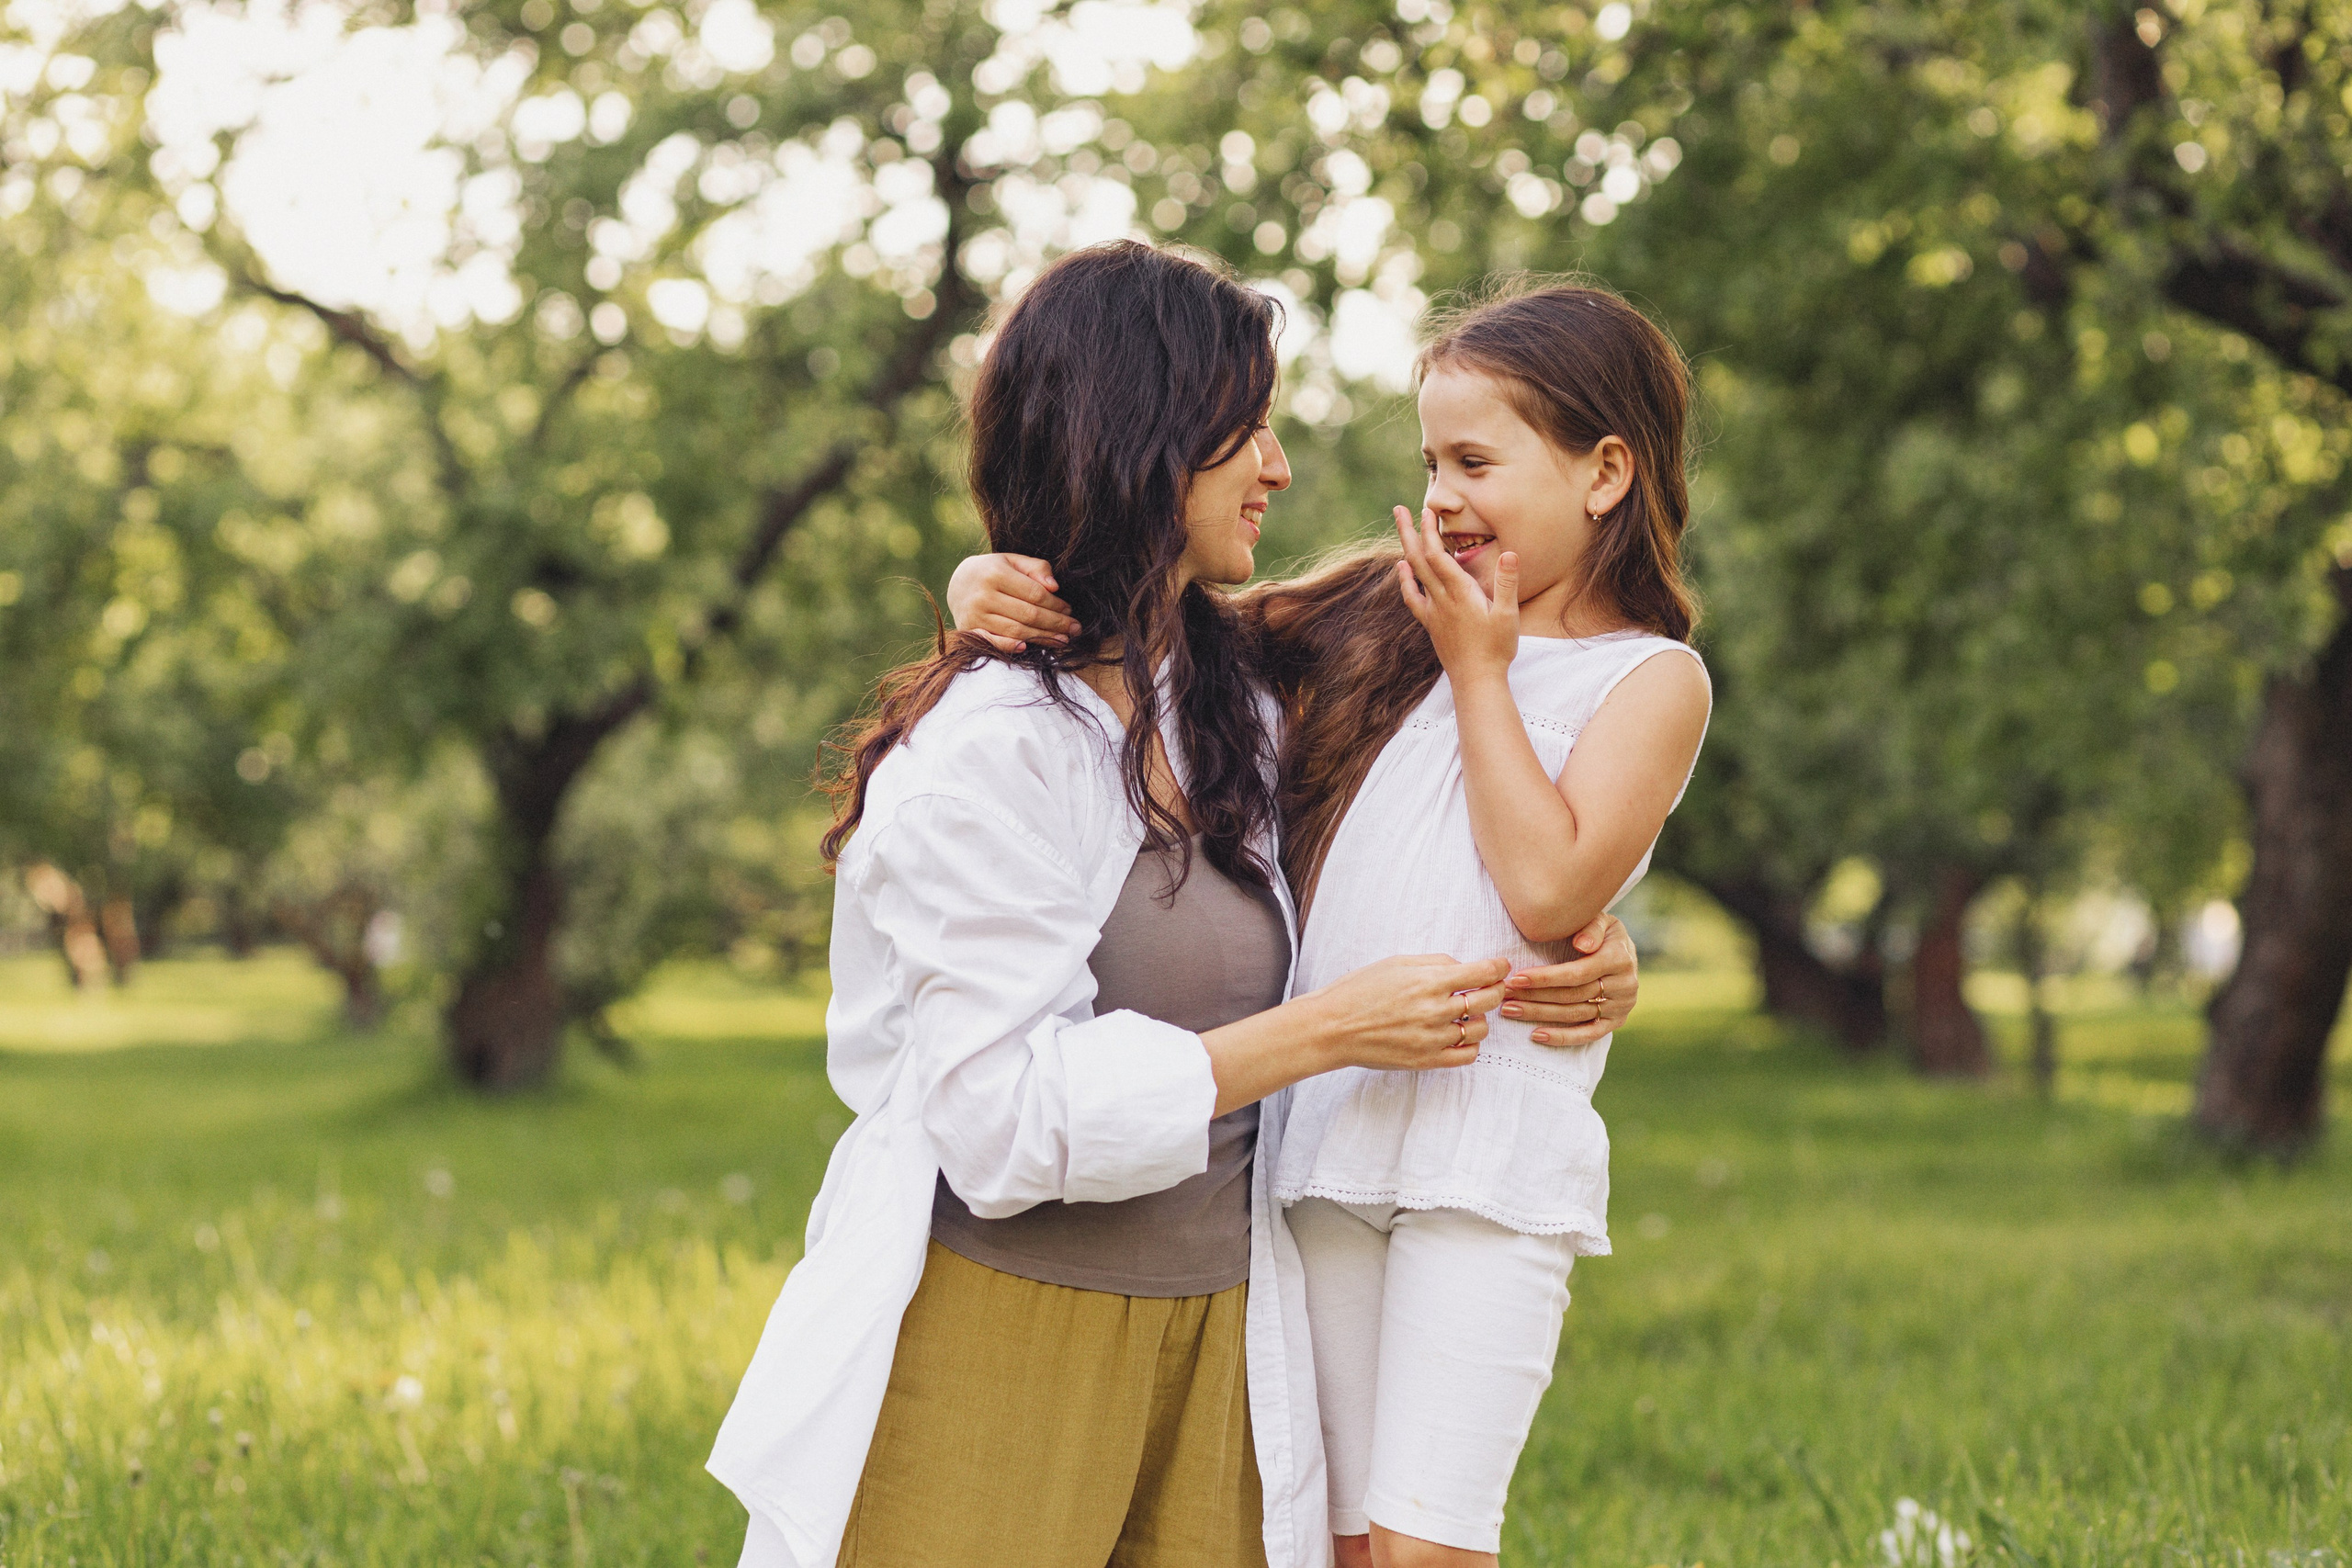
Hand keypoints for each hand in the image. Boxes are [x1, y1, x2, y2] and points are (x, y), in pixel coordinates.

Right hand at [946, 553, 1080, 653]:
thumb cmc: (993, 571)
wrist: (958, 583)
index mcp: (995, 573)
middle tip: (1074, 628)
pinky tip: (1028, 647)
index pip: (1035, 594)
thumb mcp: (1013, 561)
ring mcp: (975, 615)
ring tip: (1063, 640)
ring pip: (1016, 631)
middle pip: (1028, 614)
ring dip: (1043, 638)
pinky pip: (993, 642)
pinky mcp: (969, 630)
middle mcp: (983, 595)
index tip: (1069, 610)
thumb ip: (1036, 568)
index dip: (1055, 604)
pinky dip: (1010, 647)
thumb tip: (1054, 587)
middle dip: (1055, 623)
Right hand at [1301, 953, 1512, 1071]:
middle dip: (1496, 990)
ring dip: (1480, 1018)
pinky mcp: (1427, 1061)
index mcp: (1428, 982)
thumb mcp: (1396, 963)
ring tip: (1467, 1013)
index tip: (1502, 966)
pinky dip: (1471, 1044)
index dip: (1499, 968)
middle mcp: (1435, 1011)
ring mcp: (1433, 1039)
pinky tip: (1460, 1034)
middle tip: (1493, 987)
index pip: (1481, 973)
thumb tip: (1463, 967)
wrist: (1333, 1028)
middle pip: (1487, 1000)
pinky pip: (1467, 1055)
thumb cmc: (1360, 990)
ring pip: (1480, 1029)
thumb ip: (1435, 963)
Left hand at [1393, 504, 1518, 683]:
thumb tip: (1510, 553)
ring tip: (1401, 529)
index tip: (1426, 511)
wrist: (1476, 680)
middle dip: (1408, 532)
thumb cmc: (1496, 648)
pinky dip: (1405, 580)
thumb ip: (1507, 583)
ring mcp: (1433, 611)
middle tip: (1398, 509)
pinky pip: (1412, 597)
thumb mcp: (1508, 614)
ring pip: (1414, 574)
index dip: (1430, 531)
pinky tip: (1402, 569)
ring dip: (1406, 549)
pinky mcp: (1431, 623)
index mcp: (1460, 593)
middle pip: (1418, 559)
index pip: (1437, 555)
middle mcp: (1441, 599)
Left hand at [1498, 913, 1637, 1047]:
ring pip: (1575, 1015)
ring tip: (1510, 1010)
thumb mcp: (1601, 920)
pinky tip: (1536, 1035)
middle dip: (1535, 996)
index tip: (1517, 978)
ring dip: (1540, 1014)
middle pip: (1572, 996)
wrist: (1624, 951)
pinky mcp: (1617, 1021)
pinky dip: (1562, 1038)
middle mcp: (1624, 985)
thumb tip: (1582, 945)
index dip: (1545, 978)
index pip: (1577, 974)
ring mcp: (1621, 1006)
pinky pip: (1588, 1035)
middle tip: (1505, 995)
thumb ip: (1592, 927)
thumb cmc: (1601, 932)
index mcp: (1619, 958)